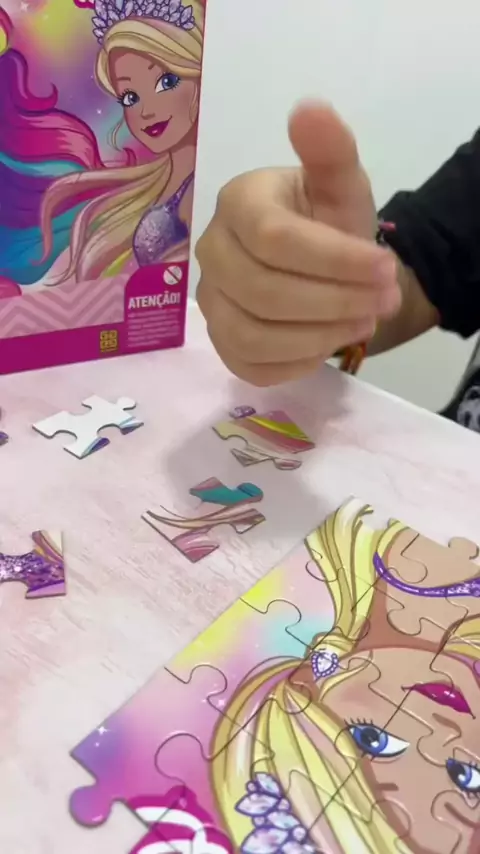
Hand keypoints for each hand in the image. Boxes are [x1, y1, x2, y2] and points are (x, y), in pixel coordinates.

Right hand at [195, 102, 400, 385]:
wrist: (318, 263)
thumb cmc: (326, 218)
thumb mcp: (340, 182)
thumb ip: (331, 150)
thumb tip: (310, 108)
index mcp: (237, 203)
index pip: (274, 238)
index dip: (334, 260)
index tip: (385, 268)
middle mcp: (210, 251)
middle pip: (262, 291)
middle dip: (333, 301)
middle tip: (383, 300)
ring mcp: (210, 302)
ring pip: (253, 335)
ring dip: (319, 336)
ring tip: (363, 321)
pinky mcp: (219, 343)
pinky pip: (250, 366)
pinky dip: (296, 363)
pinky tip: (327, 342)